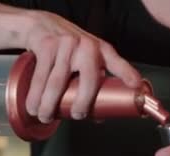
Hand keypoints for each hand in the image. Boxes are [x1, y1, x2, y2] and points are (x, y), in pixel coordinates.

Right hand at [23, 11, 141, 122]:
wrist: (44, 24)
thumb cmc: (71, 49)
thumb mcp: (88, 59)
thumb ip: (95, 84)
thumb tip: (99, 117)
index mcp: (102, 51)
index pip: (118, 64)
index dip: (128, 75)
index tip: (137, 87)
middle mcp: (87, 47)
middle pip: (88, 80)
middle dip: (82, 103)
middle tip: (77, 116)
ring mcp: (67, 46)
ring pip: (57, 83)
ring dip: (49, 104)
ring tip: (46, 116)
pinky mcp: (47, 46)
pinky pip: (41, 77)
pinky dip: (35, 95)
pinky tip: (33, 106)